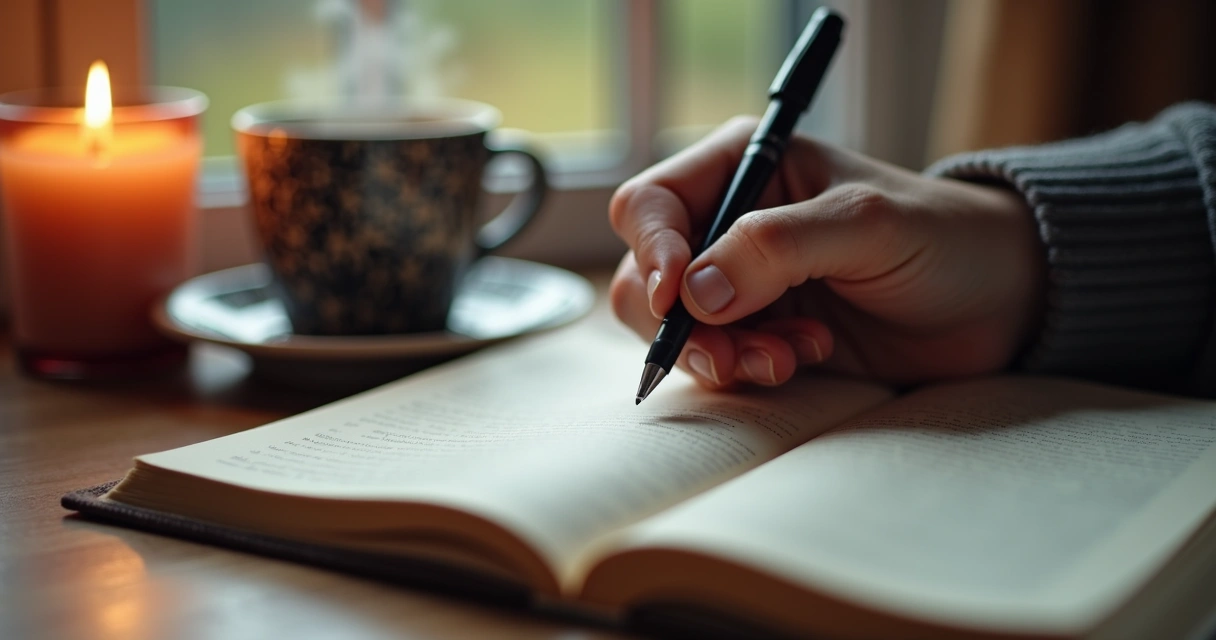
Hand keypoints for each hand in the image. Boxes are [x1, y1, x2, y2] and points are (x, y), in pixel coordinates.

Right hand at [609, 117, 1044, 388]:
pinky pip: (716, 360)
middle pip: (647, 275)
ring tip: (788, 359)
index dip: (653, 251)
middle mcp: (729, 224)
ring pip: (676, 328)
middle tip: (730, 354)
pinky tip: (805, 359)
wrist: (997, 302)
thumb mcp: (864, 225)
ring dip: (720, 353)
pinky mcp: (760, 333)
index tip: (680, 299)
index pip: (652, 204)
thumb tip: (693, 293)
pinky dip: (748, 369)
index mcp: (745, 167)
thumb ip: (777, 248)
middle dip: (683, 322)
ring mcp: (741, 284)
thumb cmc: (942, 238)